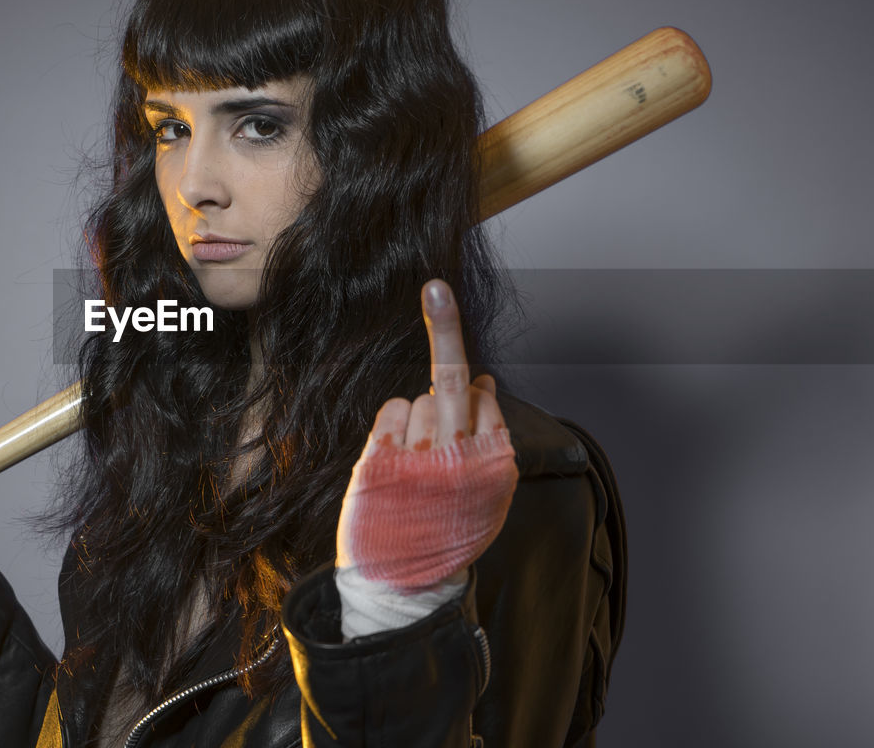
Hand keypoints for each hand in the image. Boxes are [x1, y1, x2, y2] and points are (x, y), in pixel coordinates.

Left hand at [335, 278, 517, 592]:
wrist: (404, 585)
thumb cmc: (444, 530)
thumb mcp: (485, 492)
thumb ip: (489, 439)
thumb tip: (483, 382)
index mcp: (493, 465)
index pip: (484, 398)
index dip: (472, 391)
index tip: (462, 341)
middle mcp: (459, 459)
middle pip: (452, 379)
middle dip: (446, 327)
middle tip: (436, 288)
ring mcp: (417, 459)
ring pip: (418, 400)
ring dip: (416, 419)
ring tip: (415, 465)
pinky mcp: (380, 461)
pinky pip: (389, 413)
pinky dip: (392, 425)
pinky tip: (395, 458)